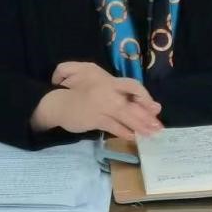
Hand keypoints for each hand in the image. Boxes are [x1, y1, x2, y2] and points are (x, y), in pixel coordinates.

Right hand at [30, 62, 162, 139]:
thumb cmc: (70, 88)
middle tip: (158, 125)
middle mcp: (107, 91)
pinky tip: (132, 137)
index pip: (132, 86)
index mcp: (107, 80)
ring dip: (139, 125)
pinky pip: (113, 126)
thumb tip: (121, 92)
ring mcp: (101, 106)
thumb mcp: (87, 74)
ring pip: (125, 116)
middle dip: (146, 115)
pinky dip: (124, 132)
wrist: (54, 102)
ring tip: (150, 133)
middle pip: (132, 103)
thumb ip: (101, 77)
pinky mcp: (94, 119)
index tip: (154, 107)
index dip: (144, 96)